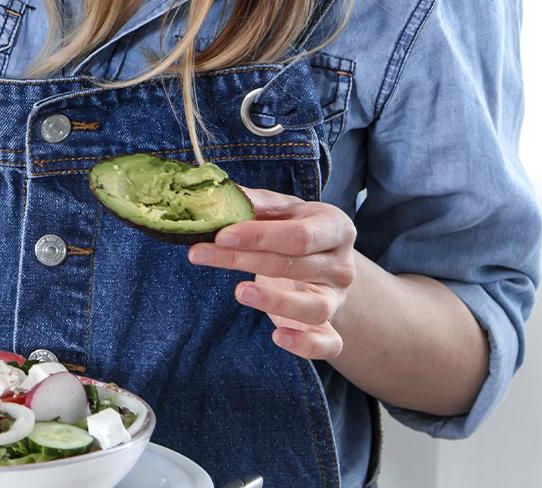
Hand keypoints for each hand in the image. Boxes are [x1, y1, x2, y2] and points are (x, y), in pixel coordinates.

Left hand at [188, 187, 357, 359]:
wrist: (323, 261)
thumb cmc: (294, 229)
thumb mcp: (282, 209)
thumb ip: (257, 204)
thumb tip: (221, 195)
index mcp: (335, 228)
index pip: (299, 235)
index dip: (259, 236)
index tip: (221, 235)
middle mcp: (341, 265)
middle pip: (295, 266)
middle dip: (244, 260)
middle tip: (201, 253)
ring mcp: (337, 299)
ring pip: (314, 308)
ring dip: (274, 302)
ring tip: (239, 291)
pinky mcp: (330, 328)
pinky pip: (328, 345)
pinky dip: (306, 346)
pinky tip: (277, 337)